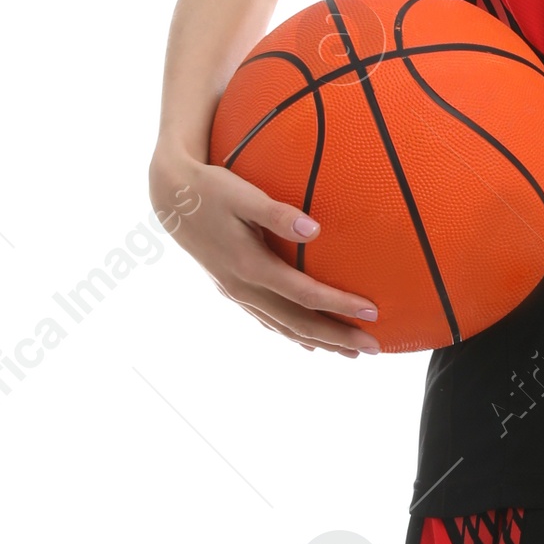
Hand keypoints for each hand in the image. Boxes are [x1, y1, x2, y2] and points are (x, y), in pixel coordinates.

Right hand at [150, 159, 380, 354]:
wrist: (171, 198)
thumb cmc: (210, 189)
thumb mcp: (241, 193)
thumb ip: (276, 213)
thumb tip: (315, 230)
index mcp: (249, 266)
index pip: (304, 295)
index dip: (338, 306)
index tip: (372, 312)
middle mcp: (243, 287)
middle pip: (297, 323)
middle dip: (336, 338)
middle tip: (373, 348)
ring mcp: (236, 293)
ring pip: (282, 327)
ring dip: (318, 342)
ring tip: (349, 354)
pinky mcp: (231, 290)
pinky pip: (267, 321)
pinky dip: (290, 335)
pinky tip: (308, 343)